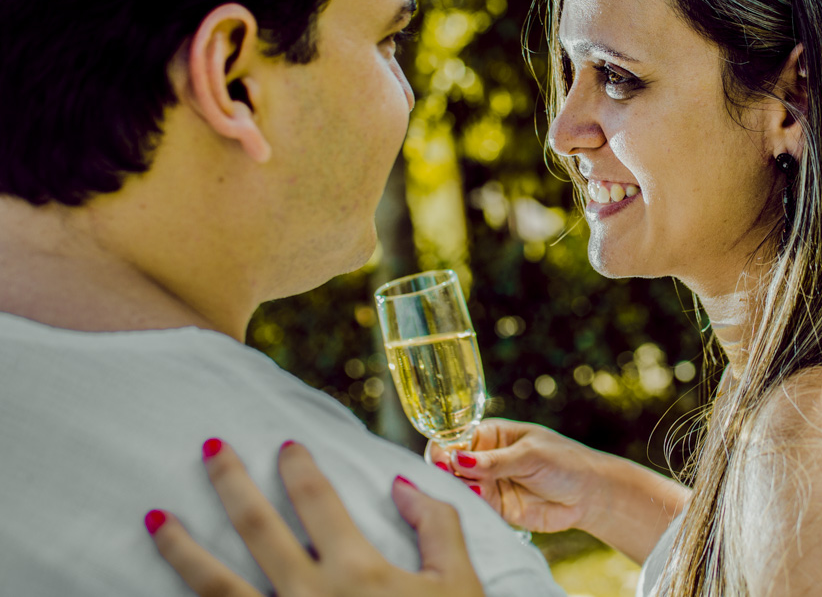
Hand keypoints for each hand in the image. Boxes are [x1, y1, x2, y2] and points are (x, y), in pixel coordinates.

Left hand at [146, 439, 483, 596]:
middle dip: (229, 480)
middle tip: (210, 446)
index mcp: (357, 569)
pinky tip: (169, 593)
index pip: (316, 499)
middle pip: (256, 525)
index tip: (285, 446)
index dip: (298, 466)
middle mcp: (309, 594)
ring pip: (215, 583)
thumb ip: (437, 526)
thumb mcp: (459, 583)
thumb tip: (400, 483)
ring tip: (155, 519)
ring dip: (181, 548)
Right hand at [428, 419, 605, 533]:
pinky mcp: (497, 509)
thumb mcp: (530, 455)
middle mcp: (484, 460)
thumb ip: (494, 461)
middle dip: (447, 471)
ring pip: (461, 488)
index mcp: (490, 436)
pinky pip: (476, 508)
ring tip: (472, 487)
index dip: (444, 449)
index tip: (441, 459)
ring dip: (460, 489)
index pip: (455, 440)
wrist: (589, 494)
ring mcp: (489, 485)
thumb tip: (457, 460)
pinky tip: (478, 500)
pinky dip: (472, 506)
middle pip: (451, 466)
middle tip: (452, 476)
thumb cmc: (565, 462)